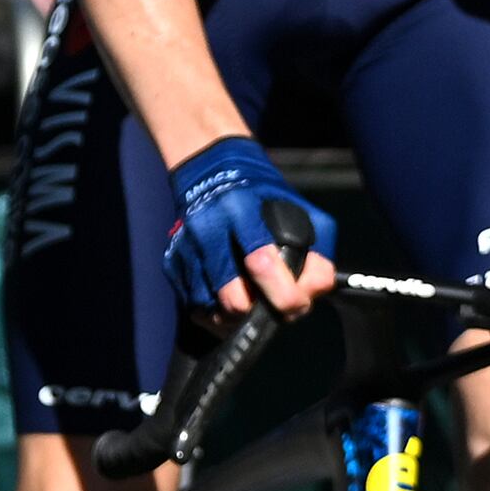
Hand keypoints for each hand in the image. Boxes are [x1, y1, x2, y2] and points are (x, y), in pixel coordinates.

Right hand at [164, 134, 338, 315]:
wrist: (212, 174)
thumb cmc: (263, 198)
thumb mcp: (301, 211)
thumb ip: (317, 252)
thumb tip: (315, 292)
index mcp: (242, 210)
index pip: (261, 262)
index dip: (283, 294)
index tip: (297, 304)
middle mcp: (208, 228)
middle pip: (234, 299)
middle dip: (260, 312)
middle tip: (273, 305)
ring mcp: (186, 248)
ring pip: (214, 310)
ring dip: (239, 317)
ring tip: (254, 302)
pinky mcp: (172, 263)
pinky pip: (196, 308)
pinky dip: (217, 313)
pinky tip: (232, 297)